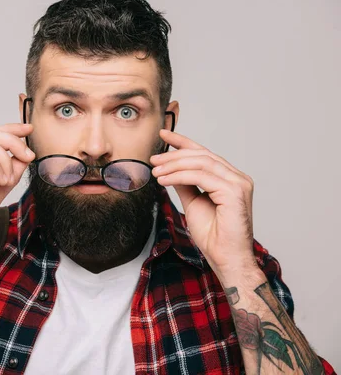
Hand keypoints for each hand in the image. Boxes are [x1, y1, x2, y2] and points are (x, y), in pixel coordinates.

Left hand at [150, 129, 255, 275]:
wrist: (226, 259)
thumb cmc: (214, 236)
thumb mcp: (193, 203)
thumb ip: (186, 185)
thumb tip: (170, 170)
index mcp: (229, 179)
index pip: (204, 154)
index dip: (183, 142)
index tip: (163, 134)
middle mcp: (237, 177)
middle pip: (201, 155)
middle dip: (174, 155)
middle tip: (153, 159)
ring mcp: (239, 183)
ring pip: (200, 163)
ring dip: (173, 165)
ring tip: (155, 171)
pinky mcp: (235, 191)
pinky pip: (201, 177)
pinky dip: (179, 176)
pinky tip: (163, 180)